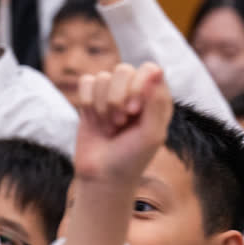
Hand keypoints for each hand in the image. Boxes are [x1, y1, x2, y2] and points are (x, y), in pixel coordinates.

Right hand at [73, 63, 172, 184]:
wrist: (102, 176)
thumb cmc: (132, 158)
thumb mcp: (151, 134)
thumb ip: (156, 102)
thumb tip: (157, 69)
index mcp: (156, 99)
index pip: (149, 70)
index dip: (137, 86)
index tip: (133, 111)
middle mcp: (135, 93)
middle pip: (123, 70)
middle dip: (117, 97)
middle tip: (121, 121)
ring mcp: (112, 95)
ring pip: (102, 77)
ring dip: (102, 105)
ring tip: (109, 127)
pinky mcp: (91, 99)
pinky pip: (86, 82)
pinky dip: (87, 102)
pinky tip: (94, 119)